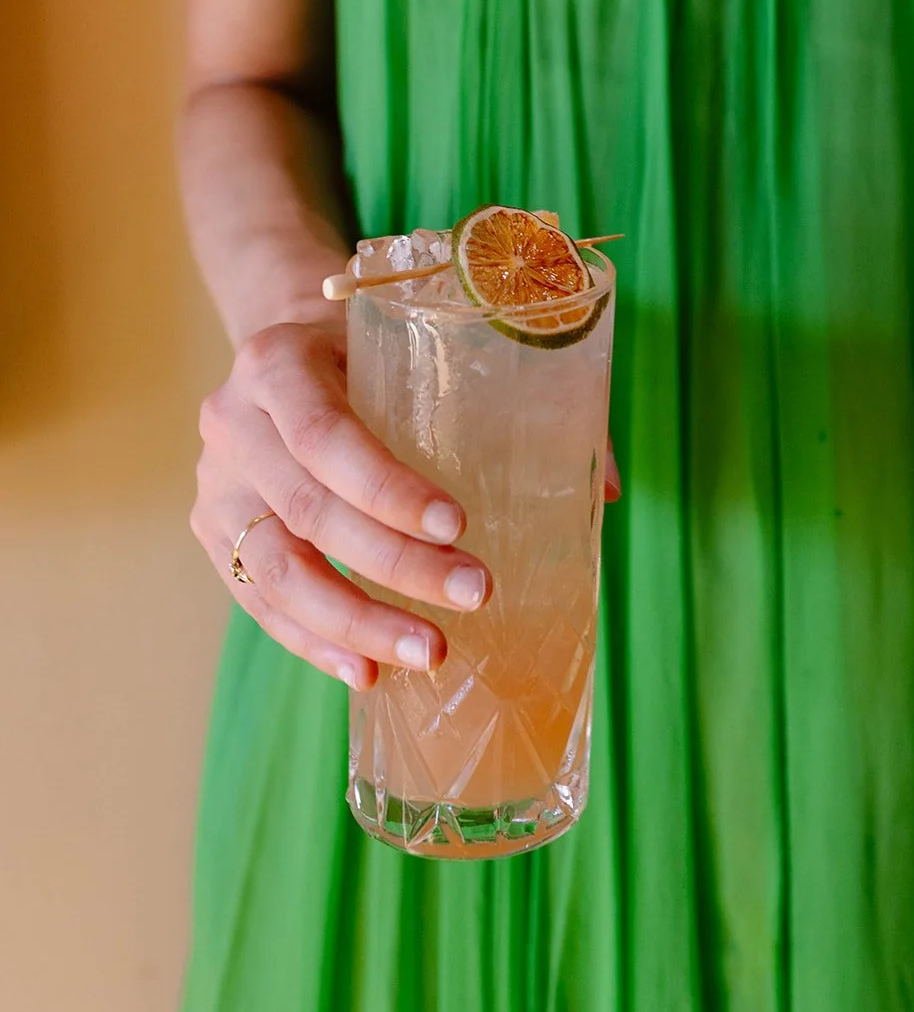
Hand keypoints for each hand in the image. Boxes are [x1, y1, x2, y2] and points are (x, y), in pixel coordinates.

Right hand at [192, 321, 491, 690]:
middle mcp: (232, 420)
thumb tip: (603, 490)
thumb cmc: (379, 346)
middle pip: (308, 509)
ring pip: (276, 568)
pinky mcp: (212, 529)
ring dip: (357, 620)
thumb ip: (515, 398)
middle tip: (474, 595)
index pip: (326, 434)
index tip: (459, 526)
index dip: (387, 487)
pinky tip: (370, 670)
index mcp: (277, 359)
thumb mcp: (428, 341)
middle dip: (394, 564)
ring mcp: (214, 481)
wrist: (288, 343)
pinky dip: (314, 640)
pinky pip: (258, 598)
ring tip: (431, 652)